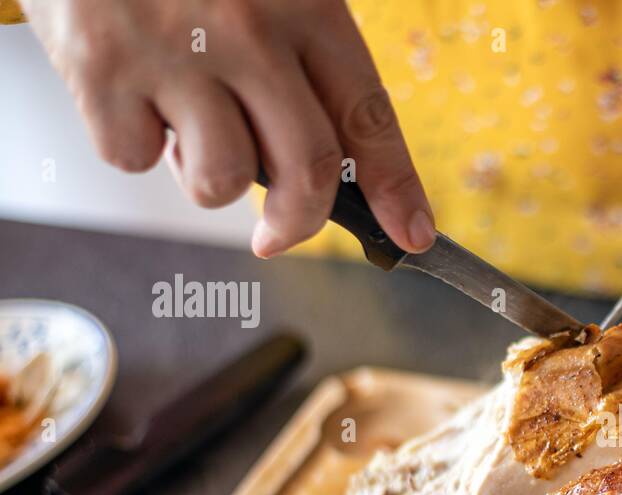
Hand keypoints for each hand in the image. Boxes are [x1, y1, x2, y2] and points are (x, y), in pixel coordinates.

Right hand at [22, 0, 434, 256]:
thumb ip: (299, 66)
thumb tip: (323, 172)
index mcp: (304, 3)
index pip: (368, 116)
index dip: (397, 188)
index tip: (412, 235)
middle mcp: (248, 30)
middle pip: (307, 170)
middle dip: (299, 222)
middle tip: (279, 235)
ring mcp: (174, 51)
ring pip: (221, 181)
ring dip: (206, 174)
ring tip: (185, 120)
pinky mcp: (101, 70)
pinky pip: (135, 158)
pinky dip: (132, 141)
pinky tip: (128, 91)